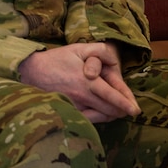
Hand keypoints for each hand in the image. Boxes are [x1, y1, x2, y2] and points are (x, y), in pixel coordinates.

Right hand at [19, 43, 139, 122]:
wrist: (31, 71)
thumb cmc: (56, 59)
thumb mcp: (78, 48)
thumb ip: (99, 51)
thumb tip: (115, 59)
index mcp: (87, 81)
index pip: (112, 96)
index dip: (126, 103)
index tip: (136, 110)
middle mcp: (82, 96)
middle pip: (110, 109)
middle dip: (122, 110)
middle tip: (130, 109)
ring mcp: (75, 106)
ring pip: (101, 116)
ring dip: (112, 114)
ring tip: (118, 111)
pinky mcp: (68, 111)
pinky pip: (89, 119)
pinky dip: (99, 118)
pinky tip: (101, 113)